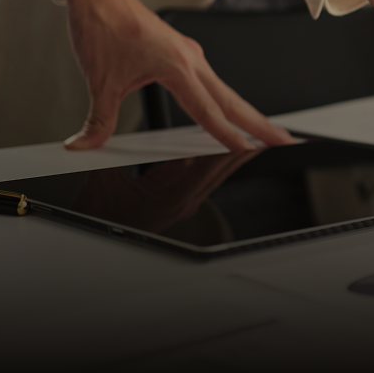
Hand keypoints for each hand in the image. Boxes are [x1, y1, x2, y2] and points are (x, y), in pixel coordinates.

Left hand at [62, 0, 294, 151]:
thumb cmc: (102, 27)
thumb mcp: (100, 81)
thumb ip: (98, 119)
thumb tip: (86, 144)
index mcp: (176, 67)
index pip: (208, 110)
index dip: (228, 134)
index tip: (247, 150)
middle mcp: (190, 60)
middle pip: (233, 99)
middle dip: (260, 123)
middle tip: (284, 140)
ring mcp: (190, 55)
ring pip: (225, 90)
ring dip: (246, 112)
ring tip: (265, 131)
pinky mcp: (183, 52)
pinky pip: (211, 81)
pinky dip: (224, 99)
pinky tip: (226, 109)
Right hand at [74, 150, 259, 232]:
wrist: (101, 239)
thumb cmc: (101, 214)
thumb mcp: (105, 177)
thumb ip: (115, 154)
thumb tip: (120, 133)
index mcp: (171, 196)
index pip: (210, 166)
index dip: (234, 149)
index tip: (255, 136)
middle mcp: (184, 201)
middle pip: (223, 168)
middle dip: (247, 149)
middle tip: (273, 132)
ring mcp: (185, 202)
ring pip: (218, 172)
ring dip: (238, 154)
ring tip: (260, 135)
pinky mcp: (181, 199)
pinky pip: (206, 174)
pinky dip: (220, 158)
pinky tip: (230, 145)